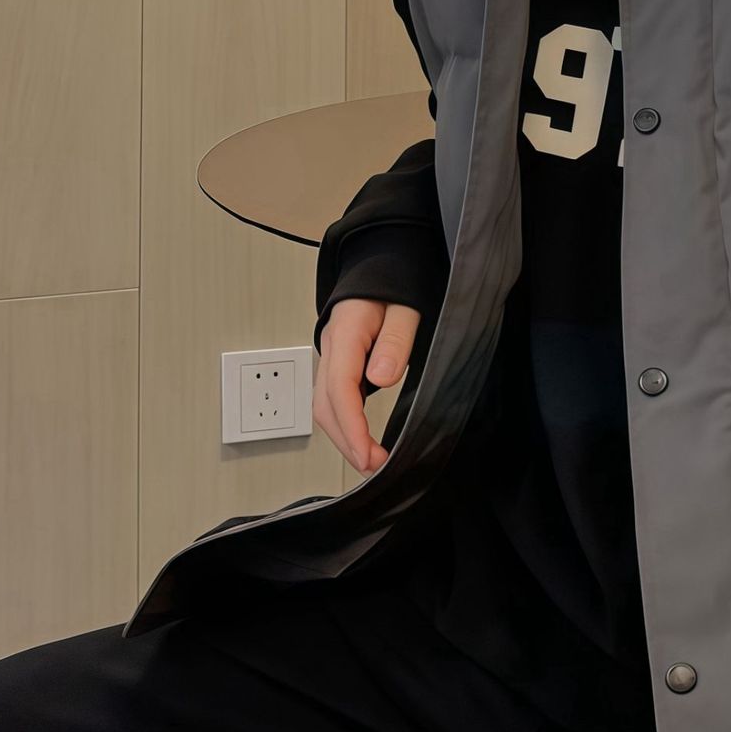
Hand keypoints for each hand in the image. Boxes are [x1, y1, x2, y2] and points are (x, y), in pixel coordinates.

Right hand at [313, 298, 421, 478]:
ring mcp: (332, 356)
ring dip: (343, 437)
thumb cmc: (396, 281)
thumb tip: (380, 378)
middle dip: (346, 442)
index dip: (352, 427)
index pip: (340, 388)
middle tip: (374, 468)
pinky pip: (333, 399)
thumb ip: (395, 340)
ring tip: (369, 462)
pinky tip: (361, 441)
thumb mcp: (406, 305)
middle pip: (325, 405)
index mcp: (346, 332)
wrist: (383, 262)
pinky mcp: (339, 362)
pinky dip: (344, 424)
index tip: (368, 454)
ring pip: (324, 406)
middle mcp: (332, 347)